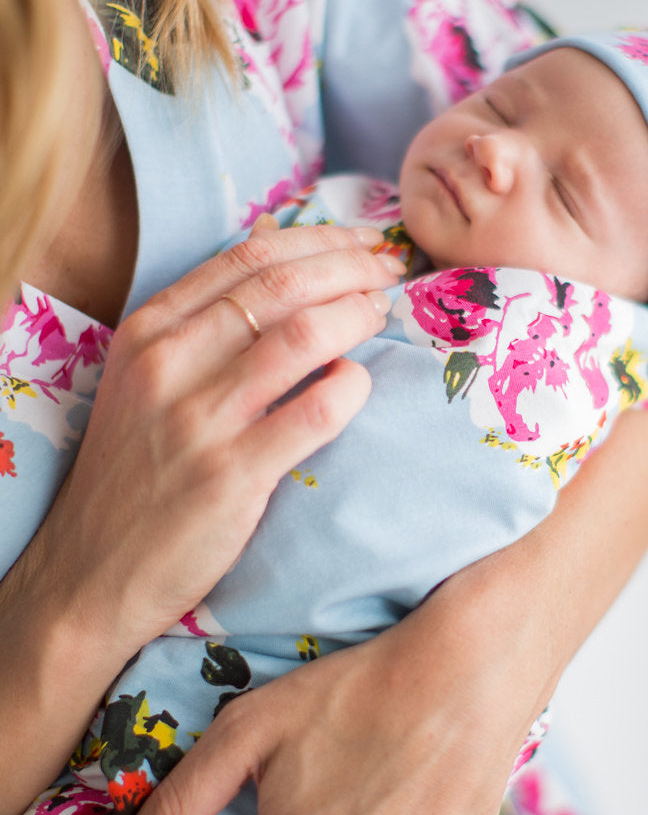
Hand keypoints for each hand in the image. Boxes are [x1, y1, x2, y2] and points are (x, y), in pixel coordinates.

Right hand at [43, 215, 403, 656]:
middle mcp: (168, 365)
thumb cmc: (134, 474)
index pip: (247, 258)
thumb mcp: (146, 379)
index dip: (319, 240)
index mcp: (148, 332)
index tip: (363, 241)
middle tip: (391, 271)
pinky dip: (351, 386)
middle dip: (352, 268)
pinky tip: (361, 382)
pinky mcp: (231, 476)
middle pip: (282, 287)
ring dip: (358, 315)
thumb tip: (269, 240)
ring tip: (383, 315)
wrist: (89, 574)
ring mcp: (199, 420)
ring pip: (303, 337)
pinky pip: (315, 413)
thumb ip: (204, 316)